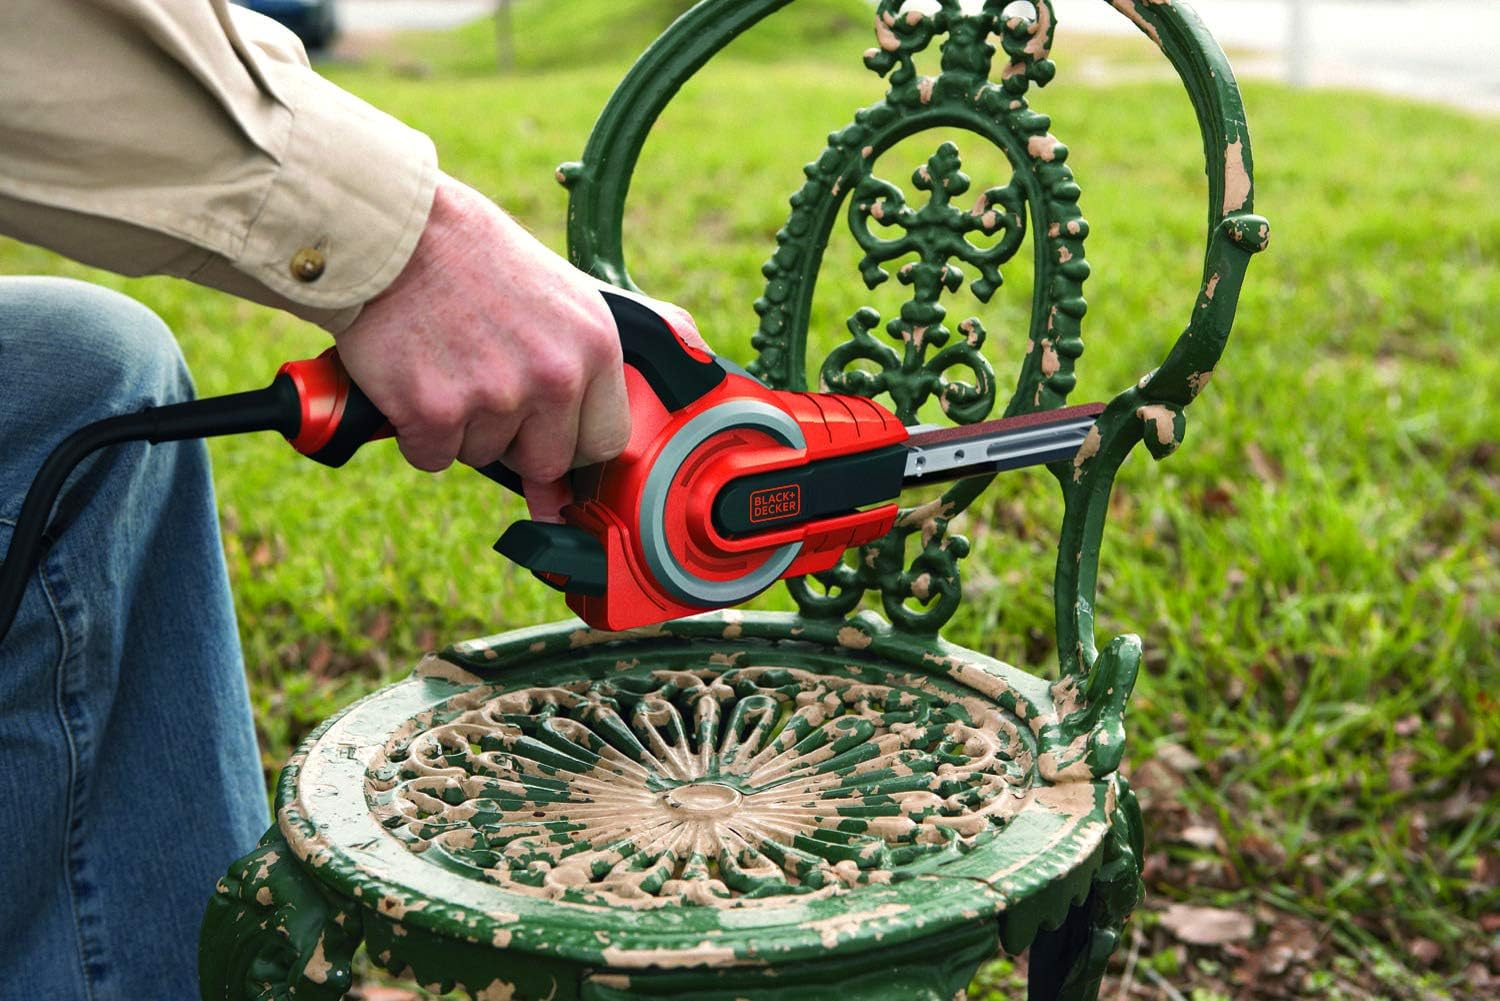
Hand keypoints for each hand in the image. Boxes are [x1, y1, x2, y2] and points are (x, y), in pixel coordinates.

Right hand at [334, 172, 702, 520]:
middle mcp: (554, 375)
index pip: (604, 442)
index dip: (570, 438)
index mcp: (595, 346)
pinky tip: (414, 375)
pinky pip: (433, 456)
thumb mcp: (566, 294)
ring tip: (447, 359)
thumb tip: (651, 407)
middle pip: (546, 461)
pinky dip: (416, 430)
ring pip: (483, 456)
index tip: (544, 425)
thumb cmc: (475, 260)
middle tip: (483, 376)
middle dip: (514, 437)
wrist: (393, 231)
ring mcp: (495, 396)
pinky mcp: (435, 412)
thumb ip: (594, 365)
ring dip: (461, 426)